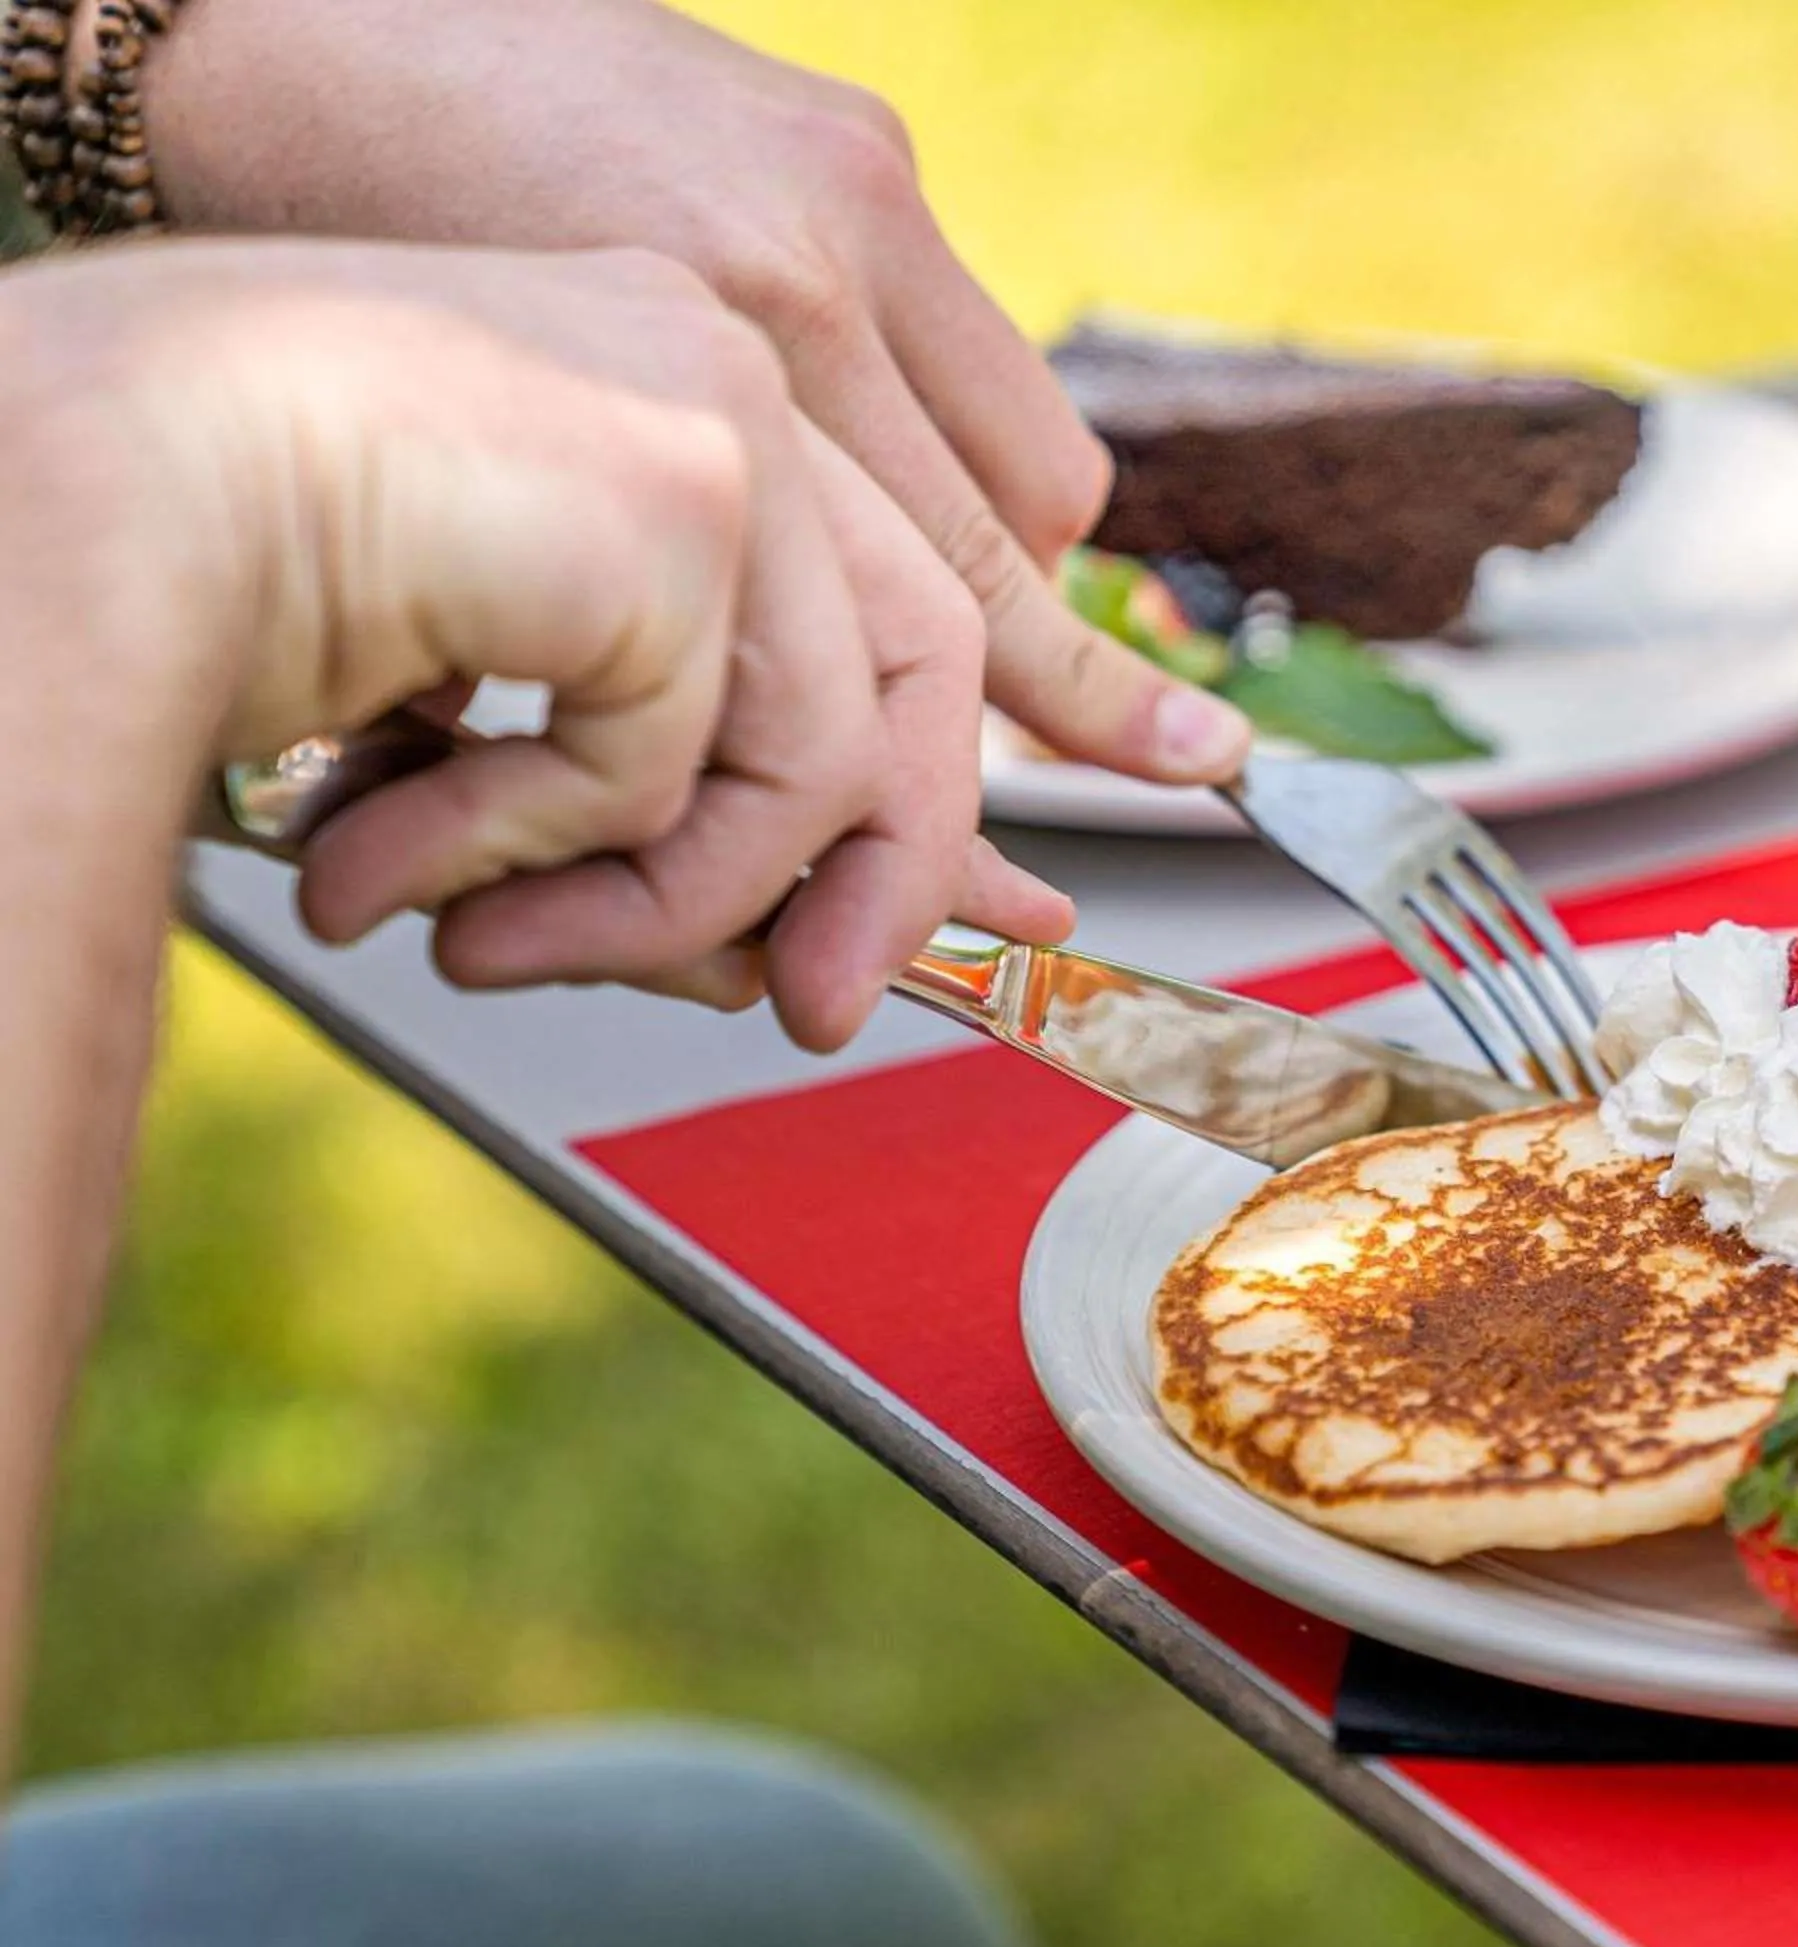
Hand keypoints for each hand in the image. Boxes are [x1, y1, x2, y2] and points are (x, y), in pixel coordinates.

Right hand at [0, 238, 1055, 1047]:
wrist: (75, 494)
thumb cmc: (226, 583)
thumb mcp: (500, 717)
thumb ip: (659, 811)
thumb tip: (788, 965)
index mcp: (683, 394)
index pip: (894, 610)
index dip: (947, 784)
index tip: (1002, 924)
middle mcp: (728, 375)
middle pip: (929, 671)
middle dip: (884, 881)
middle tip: (810, 1017)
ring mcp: (723, 413)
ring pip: (825, 756)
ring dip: (655, 910)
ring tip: (481, 949)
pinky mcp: (691, 490)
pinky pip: (701, 771)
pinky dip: (557, 858)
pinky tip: (401, 856)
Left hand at [143, 0, 1252, 787]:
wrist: (293, 18)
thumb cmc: (347, 264)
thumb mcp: (498, 469)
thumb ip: (659, 591)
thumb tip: (756, 746)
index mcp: (720, 365)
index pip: (939, 594)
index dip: (1039, 718)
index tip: (1162, 780)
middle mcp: (816, 271)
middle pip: (1017, 530)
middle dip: (1067, 663)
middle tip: (1173, 750)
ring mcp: (856, 192)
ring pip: (1027, 442)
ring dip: (1005, 544)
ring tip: (940, 609)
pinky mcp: (857, 141)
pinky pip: (966, 335)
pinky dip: (947, 426)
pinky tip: (873, 455)